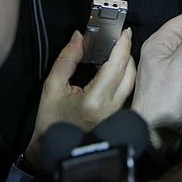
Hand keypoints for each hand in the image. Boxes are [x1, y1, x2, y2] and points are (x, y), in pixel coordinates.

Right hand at [25, 29, 136, 167]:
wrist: (54, 149)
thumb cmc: (51, 122)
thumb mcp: (52, 86)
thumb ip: (67, 59)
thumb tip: (78, 38)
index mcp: (95, 100)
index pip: (115, 66)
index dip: (122, 46)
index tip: (124, 32)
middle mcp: (110, 108)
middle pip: (128, 73)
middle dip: (126, 52)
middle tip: (119, 37)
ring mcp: (116, 114)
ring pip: (130, 82)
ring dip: (125, 64)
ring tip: (114, 51)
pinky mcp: (116, 116)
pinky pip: (126, 91)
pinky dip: (122, 76)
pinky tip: (111, 69)